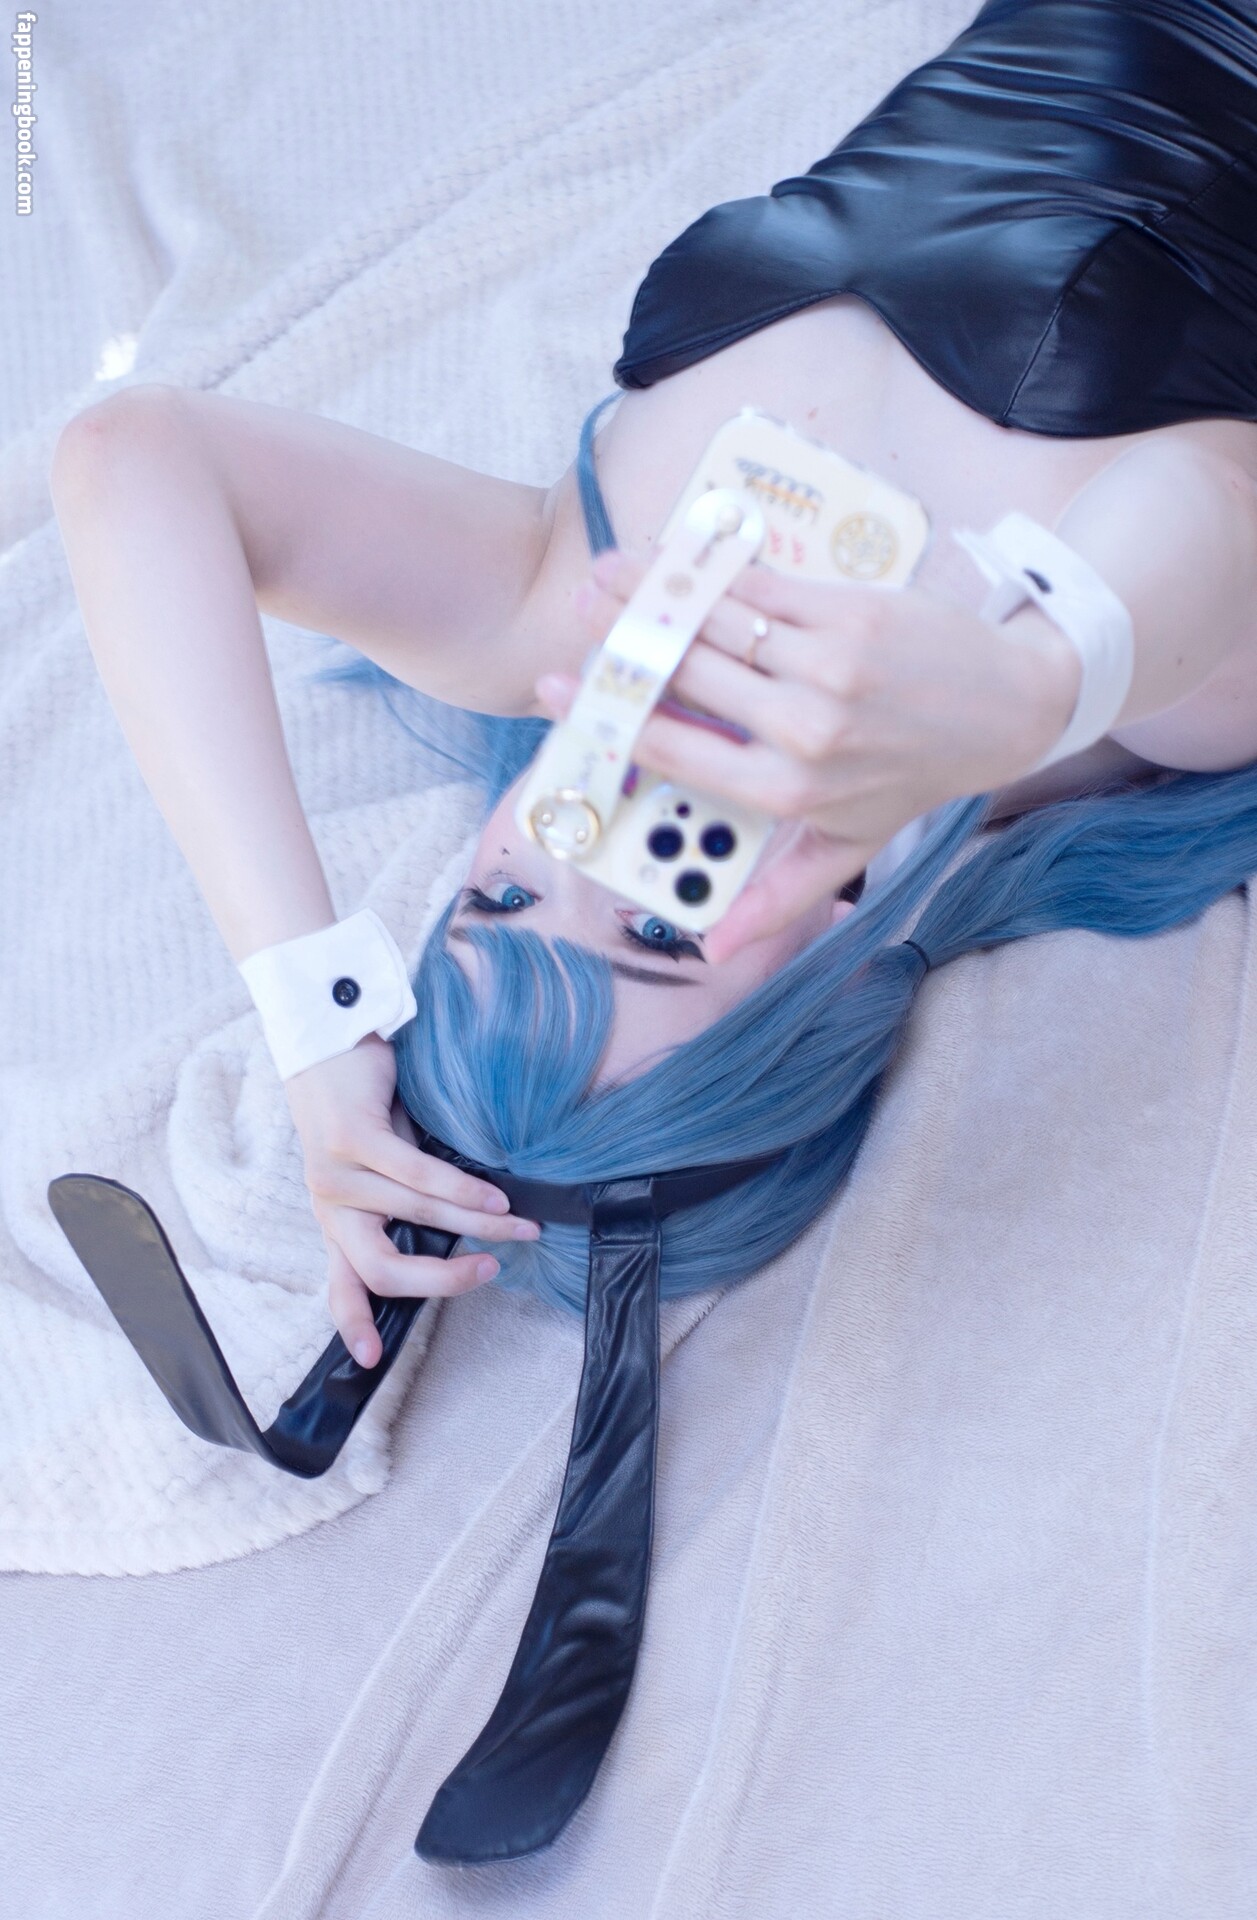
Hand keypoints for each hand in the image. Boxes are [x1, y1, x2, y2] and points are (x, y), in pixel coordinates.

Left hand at [283, 1033, 538, 1366]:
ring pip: (416, 1218)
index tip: (370, 1360)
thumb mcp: (379, 1161)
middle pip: (380, 1269)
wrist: (326, 1035)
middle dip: (441, 1281)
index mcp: (335, 1217)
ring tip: (519, 1226)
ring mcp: (335, 1173)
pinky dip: (462, 1191)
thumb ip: (401, 1199)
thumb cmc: (364, 1102)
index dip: (354, 1323)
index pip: (340, 1284)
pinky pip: (417, 1178)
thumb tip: (464, 1230)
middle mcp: (329, 1203)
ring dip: (476, 1226)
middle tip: (490, 1273)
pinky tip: (493, 1197)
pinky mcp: (351, 1140)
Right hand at [539, 547, 1078, 959]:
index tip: (557, 691)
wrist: (1007, 707)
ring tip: (606, 572)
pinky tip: (678, 556)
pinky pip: (762, 589)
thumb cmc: (913, 778)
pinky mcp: (850, 613)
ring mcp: (827, 666)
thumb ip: (777, 896)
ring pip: (716, 623)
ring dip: (653, 590)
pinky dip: (714, 570)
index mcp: (788, 793)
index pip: (673, 748)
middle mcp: (803, 730)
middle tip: (578, 613)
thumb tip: (716, 948)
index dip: (608, 716)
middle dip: (620, 639)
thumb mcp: (848, 849)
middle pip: (684, 675)